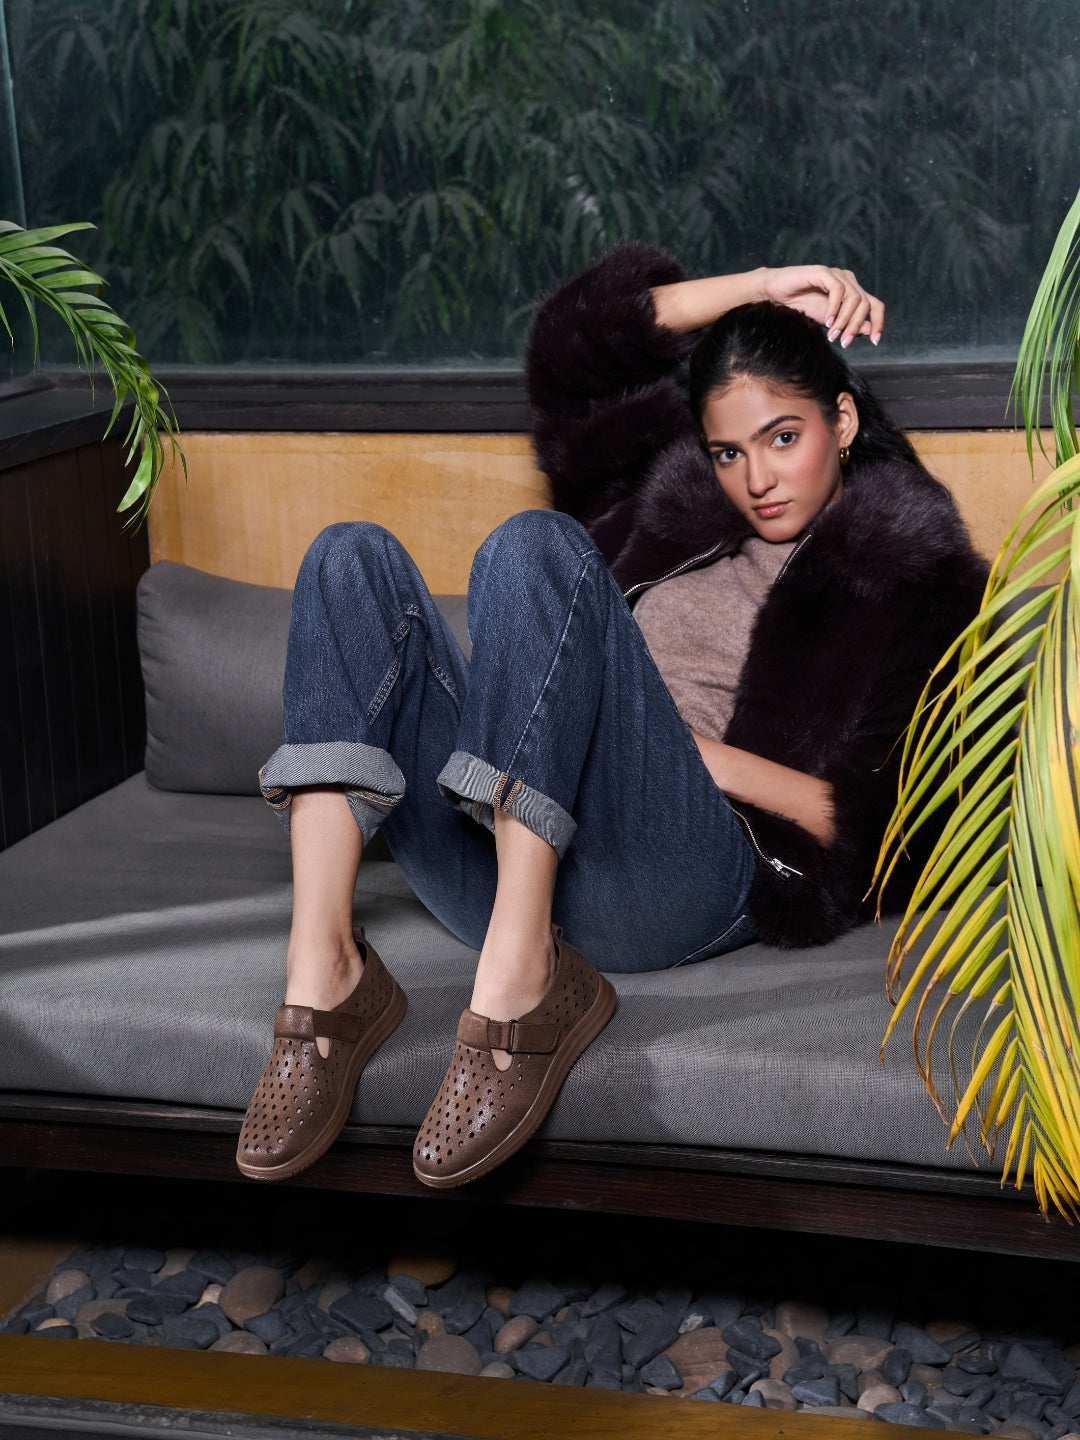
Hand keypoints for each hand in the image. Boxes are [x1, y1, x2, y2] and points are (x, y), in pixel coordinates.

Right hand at [760, 265, 883, 347]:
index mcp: (852, 293)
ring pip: (854, 298)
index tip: (875, 342)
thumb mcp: (829, 322)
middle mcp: (848, 281)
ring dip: (845, 320)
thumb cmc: (800, 307)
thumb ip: (848, 325)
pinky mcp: (823, 272)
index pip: (875, 306)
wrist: (774, 296)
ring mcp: (836, 275)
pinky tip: (828, 321)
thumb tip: (870, 331)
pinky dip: (835, 307)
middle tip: (843, 343)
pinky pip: (838, 289)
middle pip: (865, 304)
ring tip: (833, 335)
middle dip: (855, 326)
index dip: (879, 322)